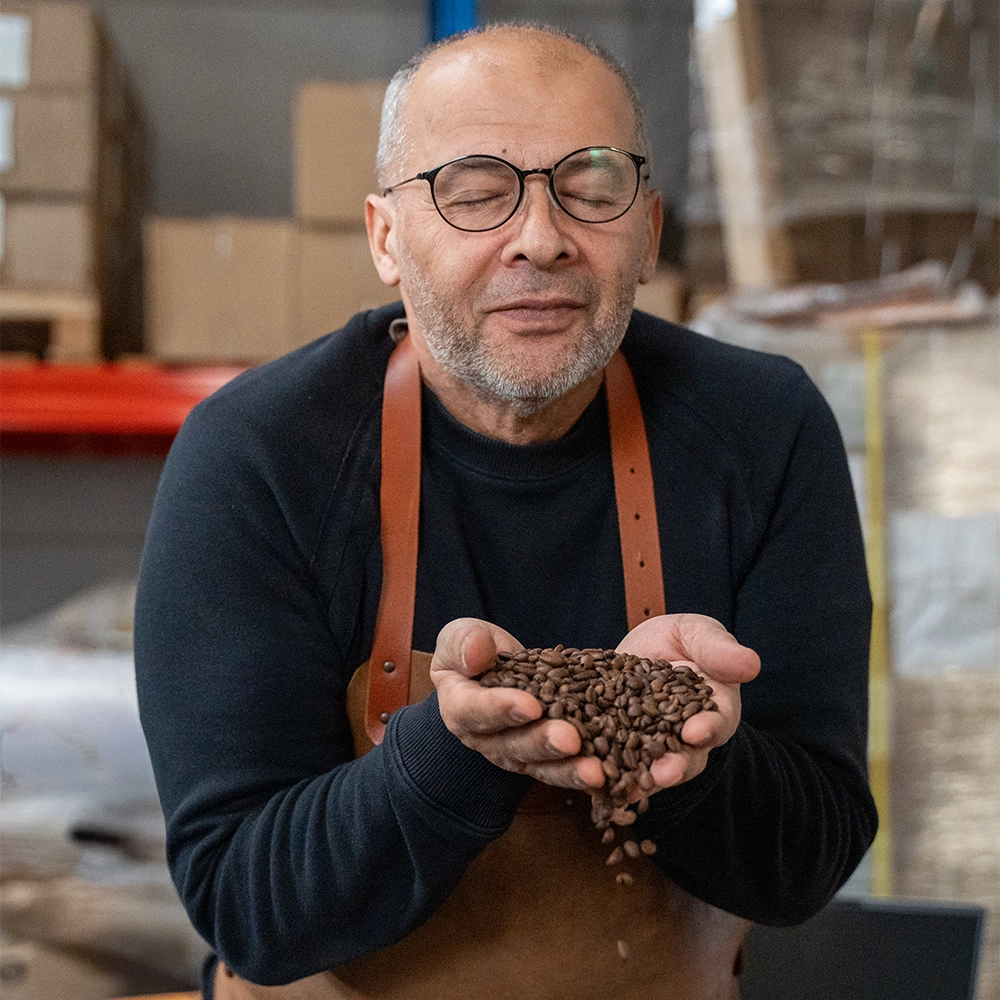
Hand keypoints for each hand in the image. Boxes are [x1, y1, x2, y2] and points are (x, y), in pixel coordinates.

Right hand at [430, 618, 606, 790]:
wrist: (492, 667)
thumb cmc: (475, 649)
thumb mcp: (463, 636)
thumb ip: (464, 642)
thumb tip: (475, 653)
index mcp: (460, 708)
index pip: (476, 711)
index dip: (501, 710)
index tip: (530, 705)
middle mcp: (487, 740)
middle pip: (513, 746)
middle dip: (543, 743)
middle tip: (569, 739)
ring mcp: (517, 754)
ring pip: (542, 766)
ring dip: (569, 769)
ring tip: (594, 770)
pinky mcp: (545, 760)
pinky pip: (565, 770)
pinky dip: (587, 775)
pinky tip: (609, 775)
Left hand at [615, 614, 759, 790]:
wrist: (647, 648)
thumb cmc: (683, 640)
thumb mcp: (699, 634)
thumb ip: (718, 649)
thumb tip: (751, 663)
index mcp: (715, 709)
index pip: (717, 722)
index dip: (708, 728)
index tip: (695, 732)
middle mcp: (687, 737)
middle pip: (686, 757)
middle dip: (675, 766)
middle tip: (664, 772)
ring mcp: (655, 746)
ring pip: (651, 769)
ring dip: (641, 781)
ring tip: (628, 789)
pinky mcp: (622, 746)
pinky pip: (617, 764)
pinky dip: (608, 775)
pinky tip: (595, 783)